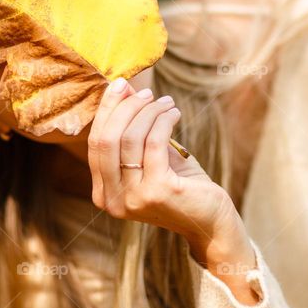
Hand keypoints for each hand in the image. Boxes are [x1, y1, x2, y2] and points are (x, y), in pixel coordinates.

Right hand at [87, 77, 258, 302]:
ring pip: (131, 138)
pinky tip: (174, 113)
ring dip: (150, 112)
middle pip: (107, 139)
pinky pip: (155, 142)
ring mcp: (133, 198)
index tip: (120, 85)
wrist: (210, 222)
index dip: (106, 111)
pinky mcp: (158, 191)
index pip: (96, 143)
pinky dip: (164, 120)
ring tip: (166, 103)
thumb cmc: (182, 187)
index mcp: (104, 194)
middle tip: (145, 91)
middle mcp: (112, 200)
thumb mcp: (151, 160)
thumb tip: (124, 90)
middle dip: (124, 108)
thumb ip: (134, 133)